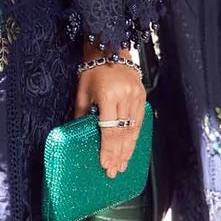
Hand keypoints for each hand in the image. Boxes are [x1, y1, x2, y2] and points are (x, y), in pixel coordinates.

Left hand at [73, 55, 146, 177]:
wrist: (110, 49)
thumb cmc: (92, 70)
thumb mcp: (82, 92)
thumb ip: (82, 114)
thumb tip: (78, 135)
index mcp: (108, 96)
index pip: (109, 130)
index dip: (108, 150)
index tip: (106, 165)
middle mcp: (125, 97)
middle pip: (123, 133)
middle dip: (118, 155)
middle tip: (114, 171)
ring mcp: (136, 96)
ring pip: (134, 129)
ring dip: (129, 149)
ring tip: (124, 164)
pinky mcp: (142, 95)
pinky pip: (140, 121)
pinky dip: (135, 136)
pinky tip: (131, 148)